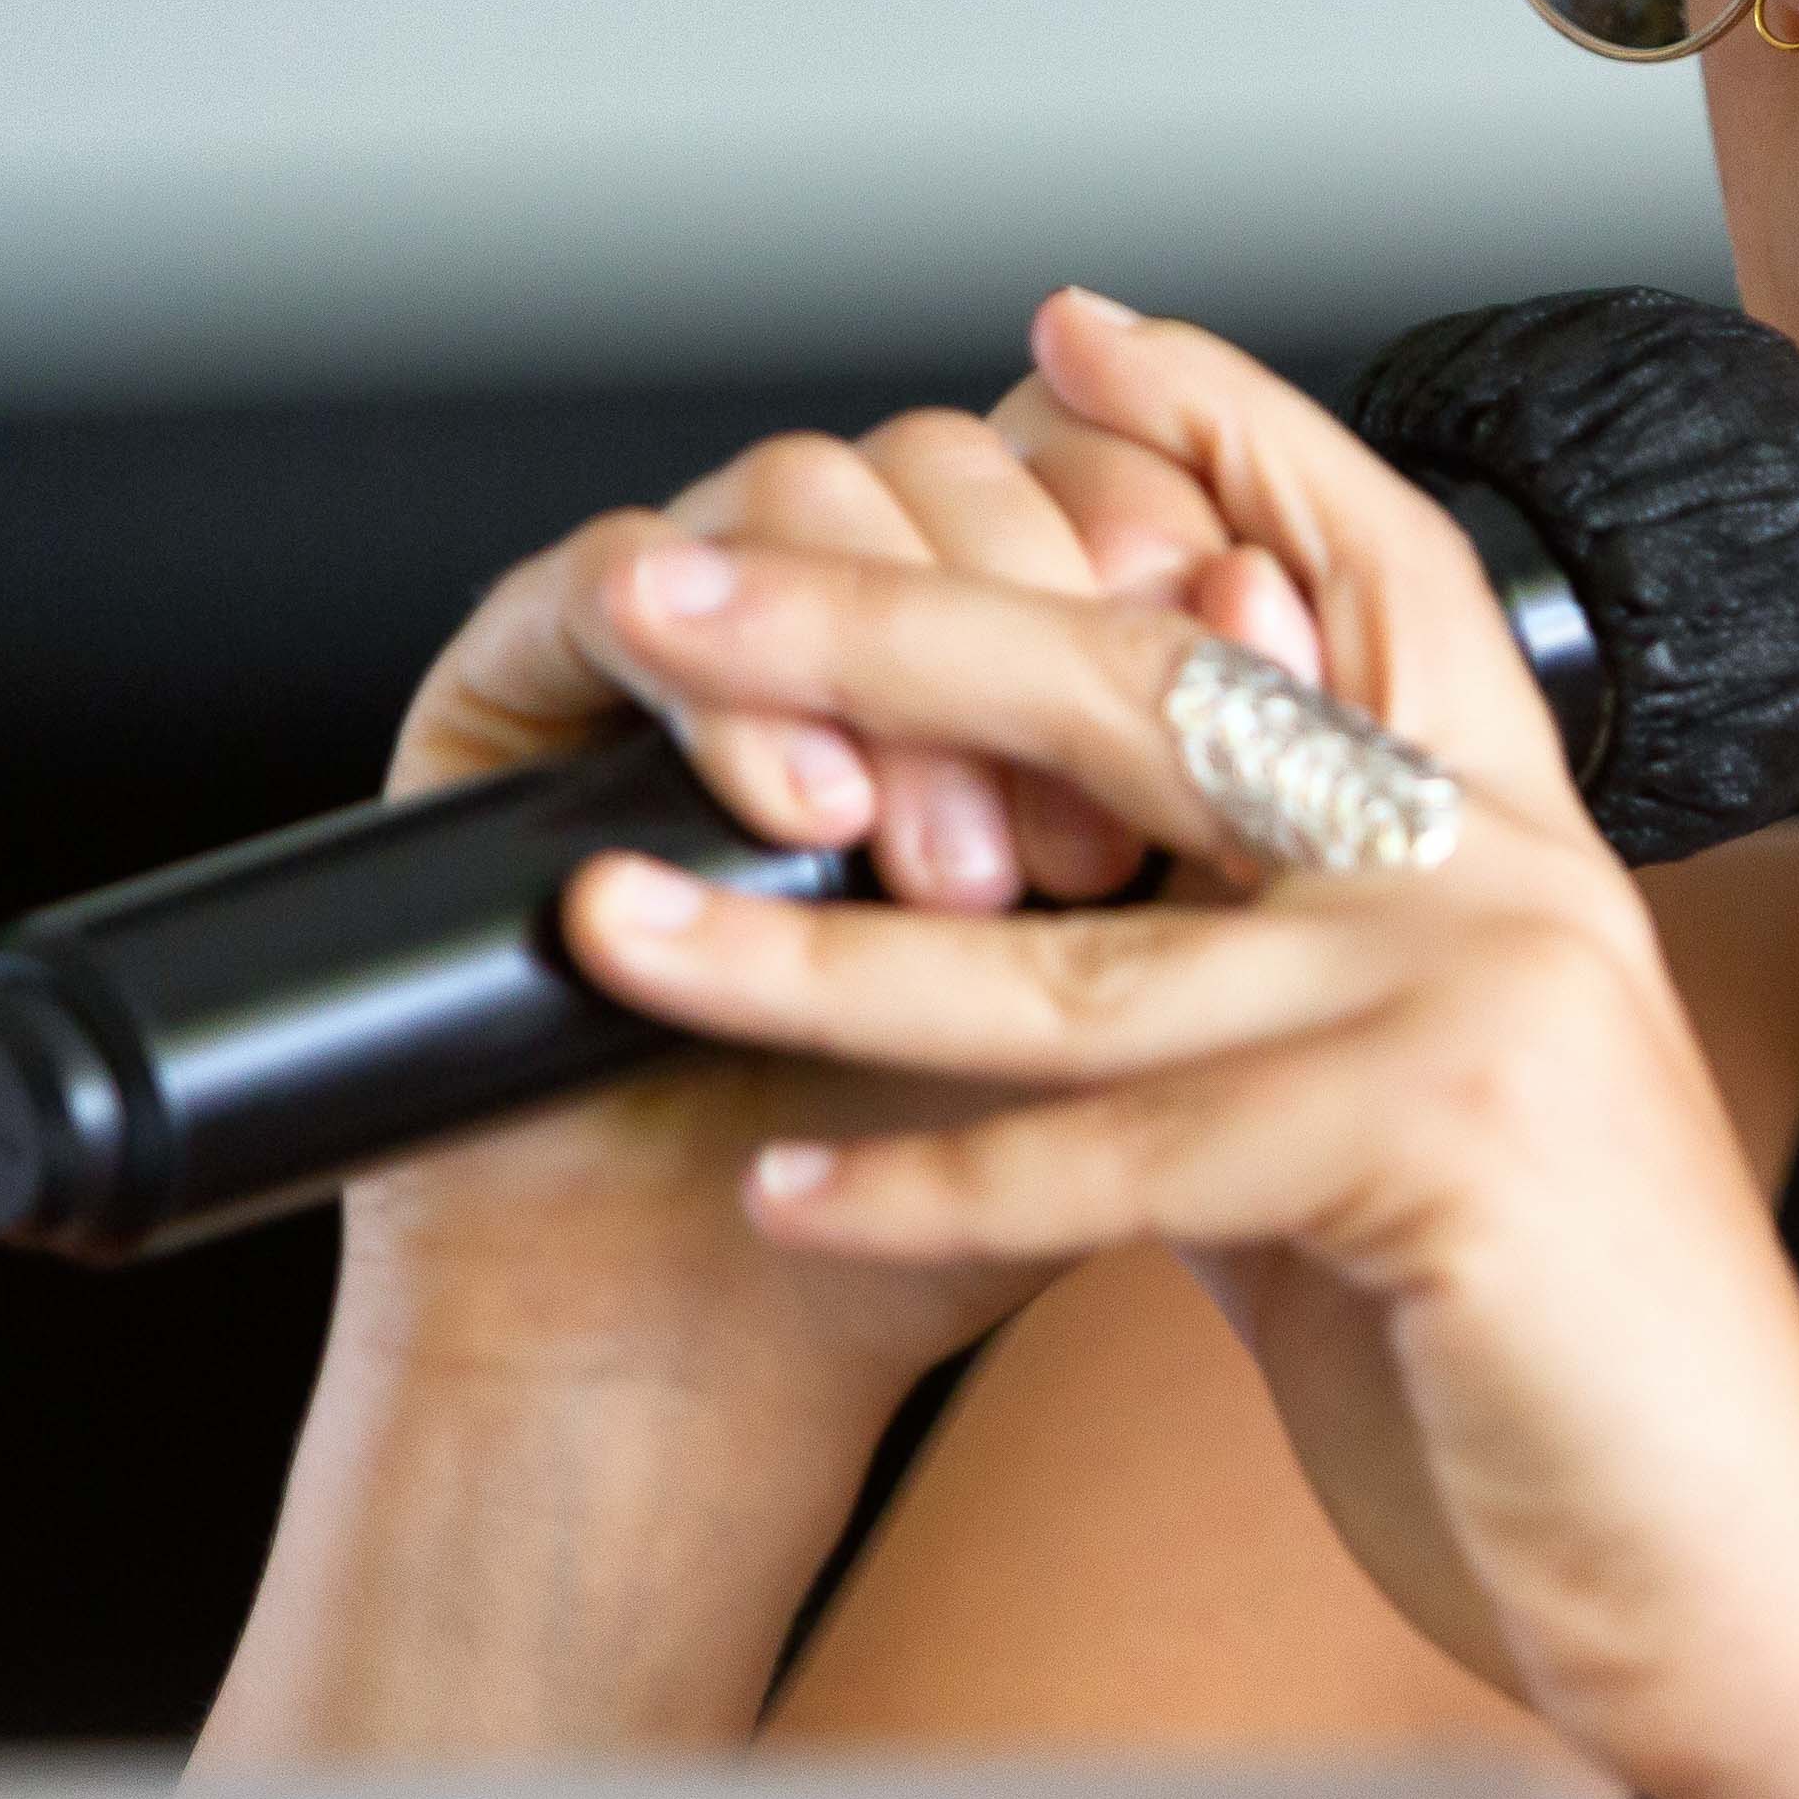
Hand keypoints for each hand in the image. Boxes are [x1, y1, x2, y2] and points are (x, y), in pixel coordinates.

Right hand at [210, 333, 1345, 1761]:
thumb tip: (1279, 592)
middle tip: (1092, 827)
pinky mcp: (519, 679)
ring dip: (901, 663)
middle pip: (963, 454)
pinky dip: (720, 680)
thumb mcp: (1153, 987)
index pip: (1091, 457)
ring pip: (807, 484)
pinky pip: (611, 580)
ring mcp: (677, 632)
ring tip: (945, 868)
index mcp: (991, 642)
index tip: (1242, 638)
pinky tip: (797, 805)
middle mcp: (833, 608)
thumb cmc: (950, 1186)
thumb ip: (1224, 803)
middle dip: (1049, 605)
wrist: (727, 1343)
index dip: (1172, 511)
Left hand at [548, 289, 1798, 1798]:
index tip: (1059, 335)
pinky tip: (774, 1184)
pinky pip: (1113, 1162)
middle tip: (676, 588)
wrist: (1738, 1584)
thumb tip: (1064, 932)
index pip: (1363, 554)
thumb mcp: (1394, 1124)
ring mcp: (1474, 997)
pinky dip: (922, 1190)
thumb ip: (1260, 999)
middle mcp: (1498, 873)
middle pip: (1157, 683)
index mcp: (1506, 837)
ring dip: (805, 942)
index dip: (1220, 422)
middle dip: (885, 623)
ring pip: (1078, 948)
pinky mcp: (1436, 1152)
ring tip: (616, 917)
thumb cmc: (1554, 1368)